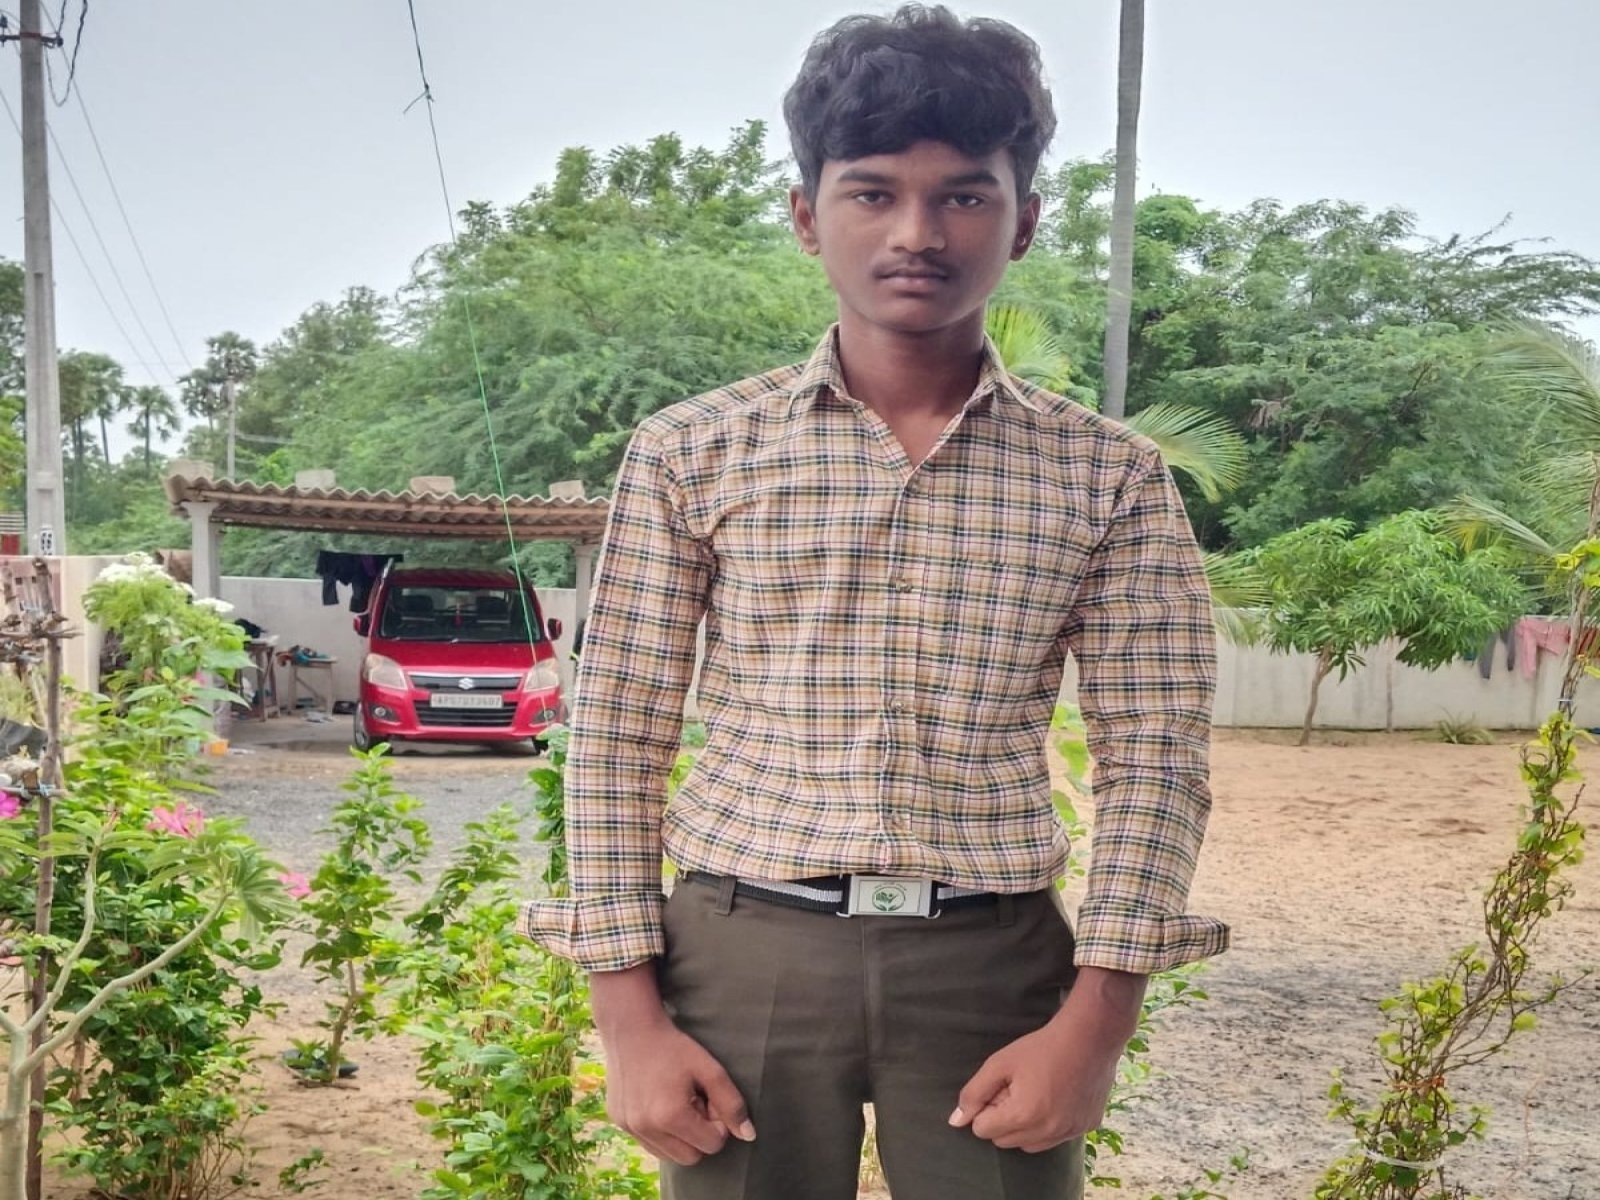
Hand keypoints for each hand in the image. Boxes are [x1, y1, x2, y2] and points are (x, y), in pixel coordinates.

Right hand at [592, 965, 755, 1166]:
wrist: (631, 1030)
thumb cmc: (674, 1047)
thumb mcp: (710, 1069)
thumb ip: (732, 1103)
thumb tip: (749, 1136)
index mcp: (670, 1116)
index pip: (712, 1145)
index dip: (718, 1123)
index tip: (710, 1100)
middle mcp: (647, 1128)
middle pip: (691, 1158)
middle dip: (700, 1135)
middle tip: (696, 1103)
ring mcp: (630, 1128)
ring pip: (670, 1156)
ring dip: (681, 1137)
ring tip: (678, 1103)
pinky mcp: (619, 1124)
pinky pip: (651, 1145)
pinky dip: (662, 1133)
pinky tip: (660, 1104)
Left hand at [949, 967, 1144, 1152]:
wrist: (1089, 1037)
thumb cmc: (1042, 1047)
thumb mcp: (1000, 1063)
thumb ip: (974, 1093)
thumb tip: (956, 1121)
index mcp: (1023, 1116)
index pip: (983, 1130)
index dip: (985, 1107)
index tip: (998, 1088)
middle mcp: (1047, 1132)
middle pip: (1004, 1141)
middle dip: (1002, 1119)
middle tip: (1015, 1089)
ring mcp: (1069, 1132)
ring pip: (1029, 1145)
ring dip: (1024, 1127)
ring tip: (1034, 1093)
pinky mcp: (1086, 1127)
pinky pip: (1055, 1138)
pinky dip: (1049, 1125)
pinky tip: (1056, 1097)